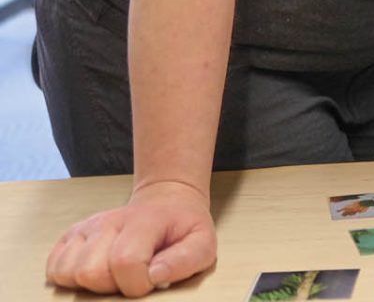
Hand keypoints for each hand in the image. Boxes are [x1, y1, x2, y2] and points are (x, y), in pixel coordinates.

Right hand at [46, 178, 216, 295]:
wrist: (166, 204)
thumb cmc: (182, 229)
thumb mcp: (201, 242)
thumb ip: (185, 261)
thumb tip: (155, 276)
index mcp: (143, 221)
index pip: (125, 261)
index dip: (137, 283)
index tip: (151, 280)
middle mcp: (108, 221)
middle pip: (90, 272)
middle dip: (112, 287)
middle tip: (131, 278)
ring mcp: (87, 227)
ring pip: (68, 273)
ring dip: (91, 284)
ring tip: (114, 275)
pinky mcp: (71, 237)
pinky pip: (53, 268)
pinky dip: (70, 279)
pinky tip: (96, 271)